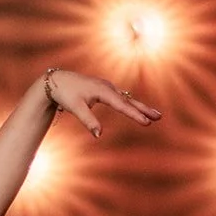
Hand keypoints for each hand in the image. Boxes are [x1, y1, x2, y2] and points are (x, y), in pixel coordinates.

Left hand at [46, 70, 161, 137]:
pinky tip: (136, 109)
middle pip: (129, 100)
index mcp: (103, 91)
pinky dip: (130, 104)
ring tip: (153, 115)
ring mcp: (107, 88)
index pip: (122, 105)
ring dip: (140, 107)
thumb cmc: (65, 94)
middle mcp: (108, 87)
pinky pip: (121, 98)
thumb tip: (99, 134)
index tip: (146, 123)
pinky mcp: (104, 90)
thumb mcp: (75, 108)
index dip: (134, 115)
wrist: (57, 81)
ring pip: (127, 99)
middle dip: (144, 109)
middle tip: (158, 117)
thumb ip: (88, 120)